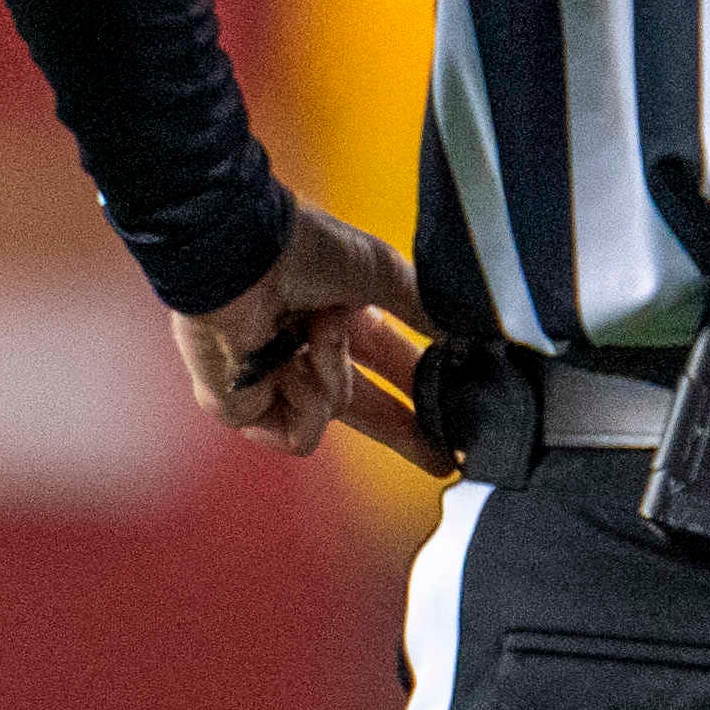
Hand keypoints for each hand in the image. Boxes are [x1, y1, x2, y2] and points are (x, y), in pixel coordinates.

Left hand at [174, 204, 443, 467]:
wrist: (243, 255)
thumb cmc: (302, 249)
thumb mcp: (383, 272)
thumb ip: (424, 309)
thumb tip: (466, 334)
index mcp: (339, 316)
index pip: (388, 362)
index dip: (419, 389)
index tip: (453, 421)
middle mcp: (304, 348)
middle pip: (362, 406)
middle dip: (402, 431)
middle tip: (439, 459)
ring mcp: (272, 379)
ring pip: (335, 412)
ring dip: (334, 375)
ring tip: (313, 334)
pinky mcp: (243, 407)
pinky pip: (299, 434)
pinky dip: (304, 403)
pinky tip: (288, 368)